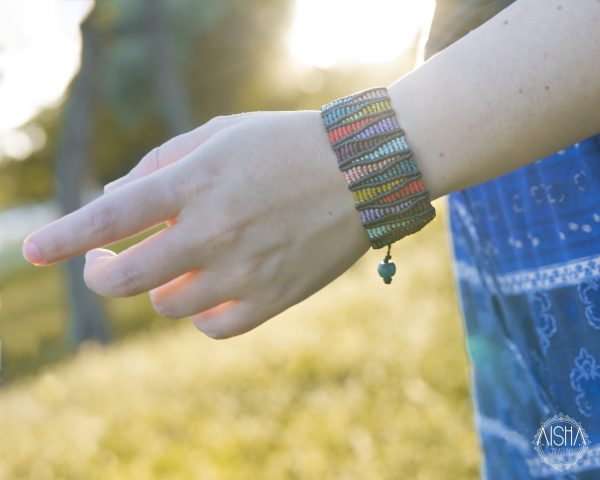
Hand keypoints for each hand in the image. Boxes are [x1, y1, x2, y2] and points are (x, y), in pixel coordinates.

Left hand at [23, 111, 370, 337]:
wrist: (361, 171)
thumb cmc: (286, 145)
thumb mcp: (221, 135)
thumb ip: (161, 165)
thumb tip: (116, 202)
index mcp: (196, 182)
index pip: (111, 217)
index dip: (63, 237)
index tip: (32, 251)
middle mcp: (213, 232)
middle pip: (125, 279)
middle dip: (99, 273)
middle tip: (102, 262)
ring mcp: (243, 271)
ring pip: (168, 305)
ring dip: (162, 286)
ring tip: (184, 262)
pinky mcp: (272, 298)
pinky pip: (213, 328)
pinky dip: (200, 314)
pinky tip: (211, 290)